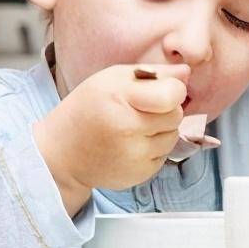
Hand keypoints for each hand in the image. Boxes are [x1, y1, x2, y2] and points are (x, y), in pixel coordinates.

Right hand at [33, 64, 188, 214]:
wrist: (61, 153)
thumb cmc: (88, 108)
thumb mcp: (112, 79)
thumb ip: (153, 73)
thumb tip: (187, 72)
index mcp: (120, 100)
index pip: (172, 94)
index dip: (172, 90)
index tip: (159, 90)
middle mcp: (128, 130)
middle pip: (176, 115)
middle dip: (165, 110)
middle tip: (140, 110)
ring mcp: (134, 156)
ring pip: (173, 136)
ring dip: (161, 130)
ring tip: (134, 128)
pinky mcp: (140, 175)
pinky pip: (164, 155)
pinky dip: (154, 149)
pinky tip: (131, 145)